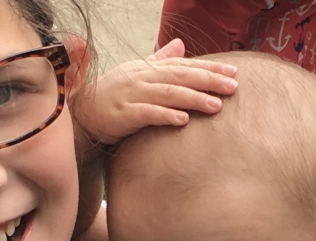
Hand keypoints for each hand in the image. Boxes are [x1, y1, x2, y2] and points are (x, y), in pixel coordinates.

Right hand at [71, 38, 238, 144]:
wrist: (83, 112)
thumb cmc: (114, 93)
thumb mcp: (137, 73)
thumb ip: (161, 60)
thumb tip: (181, 44)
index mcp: (148, 68)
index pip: (184, 65)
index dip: (209, 67)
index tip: (233, 72)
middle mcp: (143, 79)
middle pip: (181, 77)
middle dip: (208, 80)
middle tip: (233, 87)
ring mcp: (132, 95)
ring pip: (168, 94)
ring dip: (193, 99)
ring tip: (216, 106)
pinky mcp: (123, 114)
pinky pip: (147, 114)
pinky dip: (166, 116)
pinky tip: (184, 121)